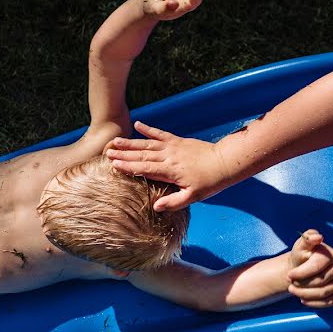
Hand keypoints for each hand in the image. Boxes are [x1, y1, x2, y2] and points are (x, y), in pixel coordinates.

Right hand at [105, 120, 227, 210]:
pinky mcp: (178, 140)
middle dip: (124, 155)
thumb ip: (174, 202)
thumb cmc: (209, 182)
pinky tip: (138, 124)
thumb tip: (155, 207)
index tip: (114, 165)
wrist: (224, 162)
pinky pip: (160, 133)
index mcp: (170, 171)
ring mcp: (172, 147)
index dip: (129, 167)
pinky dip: (148, 129)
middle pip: (142, 155)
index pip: (145, 168)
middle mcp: (168, 157)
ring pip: (147, 144)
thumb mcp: (193, 197)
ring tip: (115, 141)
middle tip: (108, 153)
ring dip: (131, 143)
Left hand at [286, 230, 332, 307]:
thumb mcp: (301, 245)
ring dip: (304, 294)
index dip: (301, 273)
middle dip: (301, 284)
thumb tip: (317, 237)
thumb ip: (307, 238)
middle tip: (290, 282)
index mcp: (331, 255)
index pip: (317, 266)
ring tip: (292, 290)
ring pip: (323, 293)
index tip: (289, 275)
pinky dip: (314, 303)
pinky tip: (302, 300)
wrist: (303, 268)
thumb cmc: (302, 256)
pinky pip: (328, 303)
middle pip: (319, 281)